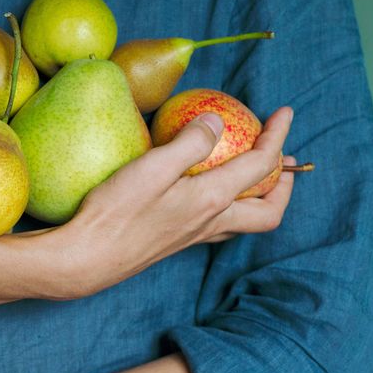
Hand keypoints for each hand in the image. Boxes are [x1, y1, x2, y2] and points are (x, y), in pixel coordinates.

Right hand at [54, 107, 296, 297]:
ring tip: (254, 174)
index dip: (277, 136)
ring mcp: (193, 236)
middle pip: (268, 212)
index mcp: (212, 201)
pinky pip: (219, 225)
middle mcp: (210, 223)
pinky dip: (229, 206)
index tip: (284, 112)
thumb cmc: (115, 213)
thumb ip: (189, 142)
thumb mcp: (152, 168)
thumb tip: (217, 120)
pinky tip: (207, 190)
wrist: (87, 259)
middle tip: (282, 158)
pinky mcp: (176, 241)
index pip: (261, 166)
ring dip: (261, 198)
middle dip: (284, 184)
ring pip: (245, 223)